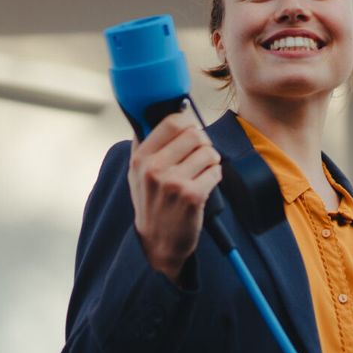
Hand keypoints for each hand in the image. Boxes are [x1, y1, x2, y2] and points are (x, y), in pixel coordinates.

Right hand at [128, 107, 222, 280]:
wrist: (158, 242)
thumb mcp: (137, 173)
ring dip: (211, 161)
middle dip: (203, 144)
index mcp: (140, 157)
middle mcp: (154, 168)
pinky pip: (216, 171)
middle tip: (199, 156)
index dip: (187, 125)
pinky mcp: (192, 196)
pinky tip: (204, 185)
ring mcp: (173, 182)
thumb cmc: (151, 203)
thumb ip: (147, 143)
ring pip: (209, 152)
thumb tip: (164, 111)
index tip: (188, 134)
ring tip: (201, 172)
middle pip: (195, 134)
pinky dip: (215, 176)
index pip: (172, 122)